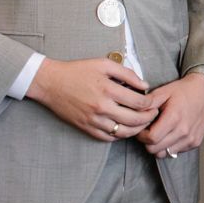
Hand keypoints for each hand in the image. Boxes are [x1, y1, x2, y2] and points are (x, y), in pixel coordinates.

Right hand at [26, 57, 155, 141]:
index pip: (139, 103)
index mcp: (108, 90)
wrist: (50, 82)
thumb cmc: (77, 71)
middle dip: (149, 118)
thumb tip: (145, 85)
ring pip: (123, 132)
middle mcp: (102, 107)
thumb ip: (127, 73)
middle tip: (154, 114)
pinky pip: (108, 138)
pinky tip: (126, 128)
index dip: (151, 104)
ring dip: (138, 129)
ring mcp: (93, 119)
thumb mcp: (103, 64)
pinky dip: (120, 135)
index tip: (154, 102)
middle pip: (135, 120)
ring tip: (143, 123)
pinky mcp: (85, 127)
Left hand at [136, 73, 203, 156]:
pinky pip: (175, 152)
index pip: (151, 139)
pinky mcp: (195, 143)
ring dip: (158, 146)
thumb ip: (147, 103)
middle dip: (147, 142)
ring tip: (159, 133)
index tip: (141, 128)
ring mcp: (190, 139)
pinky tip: (170, 134)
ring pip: (164, 154)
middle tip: (148, 131)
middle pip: (155, 149)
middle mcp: (184, 131)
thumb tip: (133, 113)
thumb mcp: (163, 92)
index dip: (141, 135)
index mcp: (174, 117)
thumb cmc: (182, 91)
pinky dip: (169, 146)